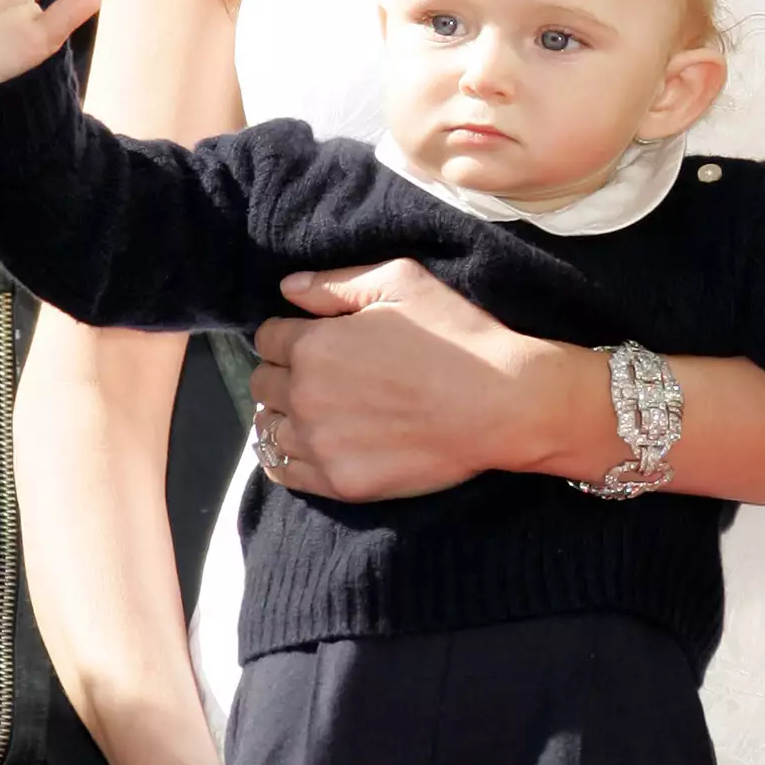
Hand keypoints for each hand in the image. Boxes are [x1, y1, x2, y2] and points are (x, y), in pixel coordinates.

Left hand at [249, 259, 583, 501]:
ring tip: (316, 408)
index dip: (289, 332)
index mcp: (315, 344)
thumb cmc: (457, 335)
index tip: (311, 336)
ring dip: (285, 413)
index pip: (268, 337)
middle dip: (283, 371)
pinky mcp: (341, 483)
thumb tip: (288, 287)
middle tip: (318, 371)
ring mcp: (321, 444)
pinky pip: (284, 472)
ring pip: (268, 427)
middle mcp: (307, 396)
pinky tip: (309, 443)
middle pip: (262, 383)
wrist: (502, 403)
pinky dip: (287, 456)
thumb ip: (336, 284)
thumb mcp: (401, 281)